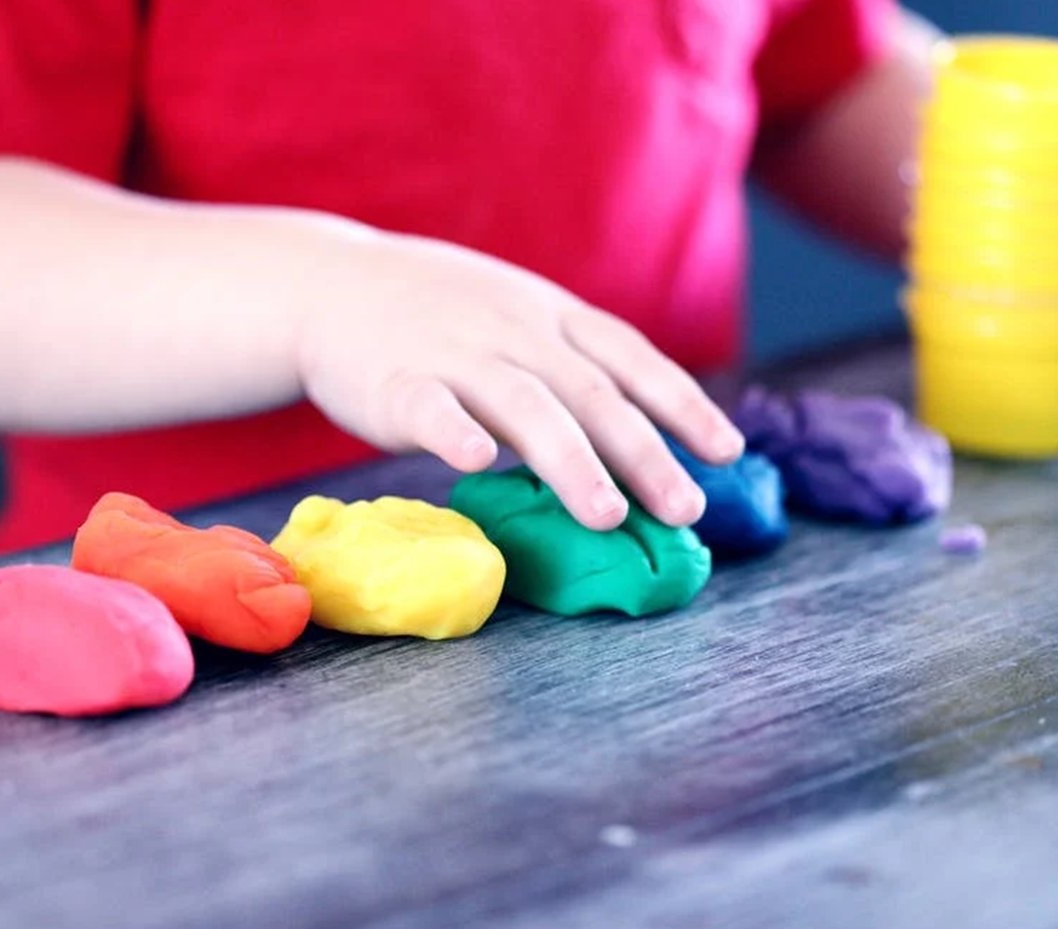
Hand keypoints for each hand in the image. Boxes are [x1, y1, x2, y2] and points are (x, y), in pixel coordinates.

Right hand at [299, 230, 744, 530]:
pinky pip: (429, 406)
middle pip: (591, 393)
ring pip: (524, 405)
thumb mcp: (515, 315)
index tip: (728, 451)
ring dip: (571, 461)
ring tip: (608, 516)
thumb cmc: (436, 314)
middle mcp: (514, 330)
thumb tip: (637, 431)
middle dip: (645, 452)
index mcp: (549, 316)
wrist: (329, 284)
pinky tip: (480, 462)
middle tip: (685, 510)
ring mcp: (455, 352)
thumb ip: (568, 363)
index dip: (683, 404)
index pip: (631, 358)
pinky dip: (456, 432)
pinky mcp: (395, 381)